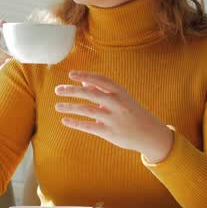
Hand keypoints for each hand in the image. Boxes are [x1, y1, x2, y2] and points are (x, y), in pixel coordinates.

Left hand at [54, 70, 173, 162]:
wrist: (149, 133)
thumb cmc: (130, 111)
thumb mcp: (120, 98)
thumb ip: (102, 89)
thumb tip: (82, 80)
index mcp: (120, 92)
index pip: (100, 80)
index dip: (85, 75)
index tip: (71, 74)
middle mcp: (116, 103)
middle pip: (90, 93)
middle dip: (72, 90)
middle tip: (58, 90)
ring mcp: (113, 118)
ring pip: (86, 110)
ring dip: (70, 107)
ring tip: (57, 106)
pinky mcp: (109, 132)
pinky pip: (89, 126)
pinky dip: (75, 123)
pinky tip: (65, 120)